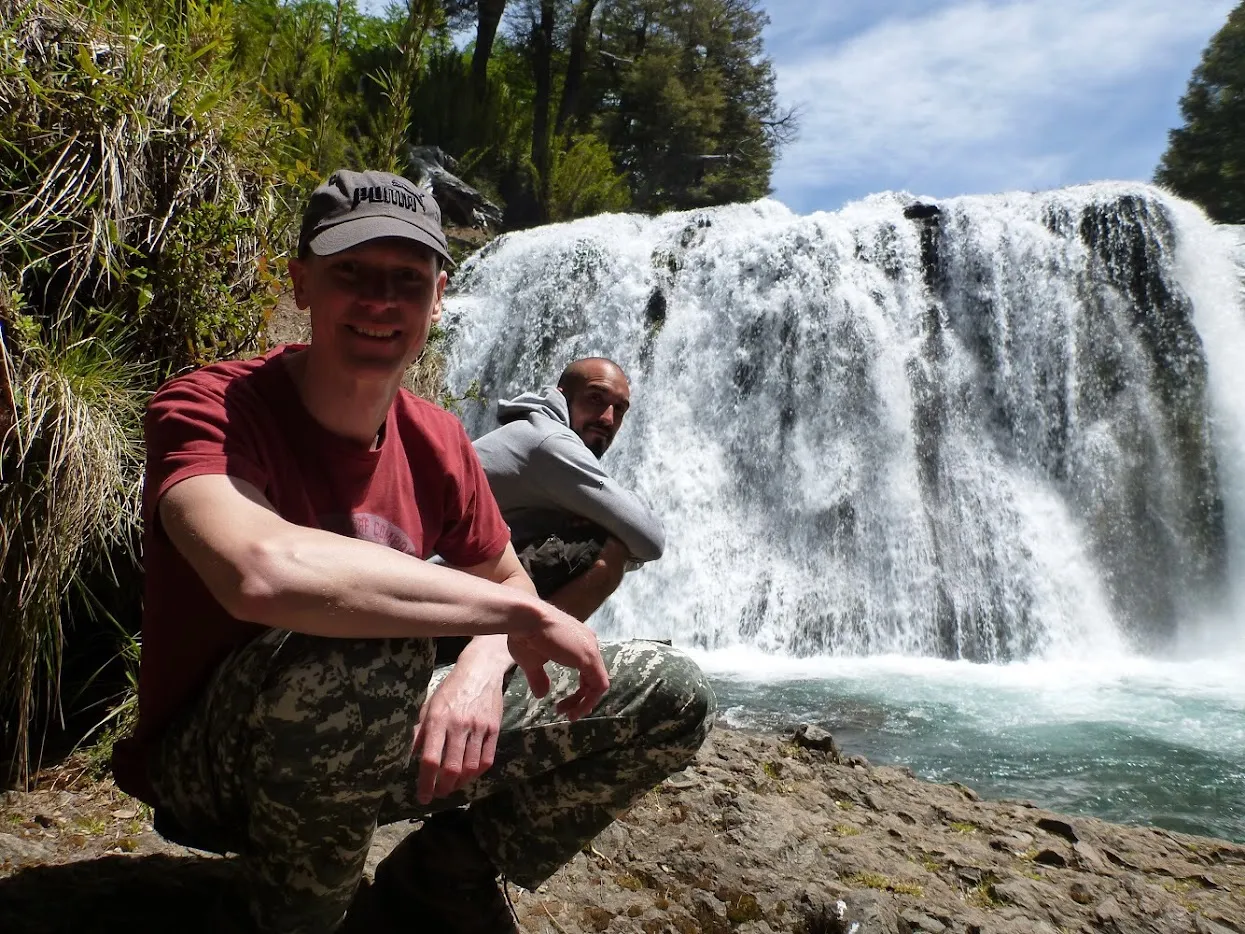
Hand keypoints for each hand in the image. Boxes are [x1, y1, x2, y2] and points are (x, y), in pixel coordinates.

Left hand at [412, 660, 504, 804]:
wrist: (480, 670)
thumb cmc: (450, 689)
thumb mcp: (429, 706)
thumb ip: (420, 731)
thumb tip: (409, 756)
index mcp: (438, 719)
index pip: (431, 759)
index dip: (426, 782)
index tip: (423, 797)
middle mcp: (459, 725)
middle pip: (452, 768)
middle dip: (443, 788)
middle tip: (438, 794)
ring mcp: (479, 728)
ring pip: (471, 767)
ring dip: (460, 784)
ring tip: (452, 787)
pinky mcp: (494, 729)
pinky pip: (487, 760)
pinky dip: (477, 773)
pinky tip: (469, 776)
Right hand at [507, 608, 609, 719]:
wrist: (525, 618)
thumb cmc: (525, 634)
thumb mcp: (531, 662)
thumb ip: (539, 677)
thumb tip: (541, 695)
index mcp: (577, 641)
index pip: (587, 671)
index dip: (579, 691)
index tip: (563, 704)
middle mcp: (588, 643)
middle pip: (593, 678)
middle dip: (581, 699)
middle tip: (565, 712)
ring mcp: (590, 649)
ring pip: (598, 683)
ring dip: (585, 703)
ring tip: (570, 715)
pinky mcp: (589, 657)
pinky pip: (599, 685)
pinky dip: (589, 701)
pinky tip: (575, 710)